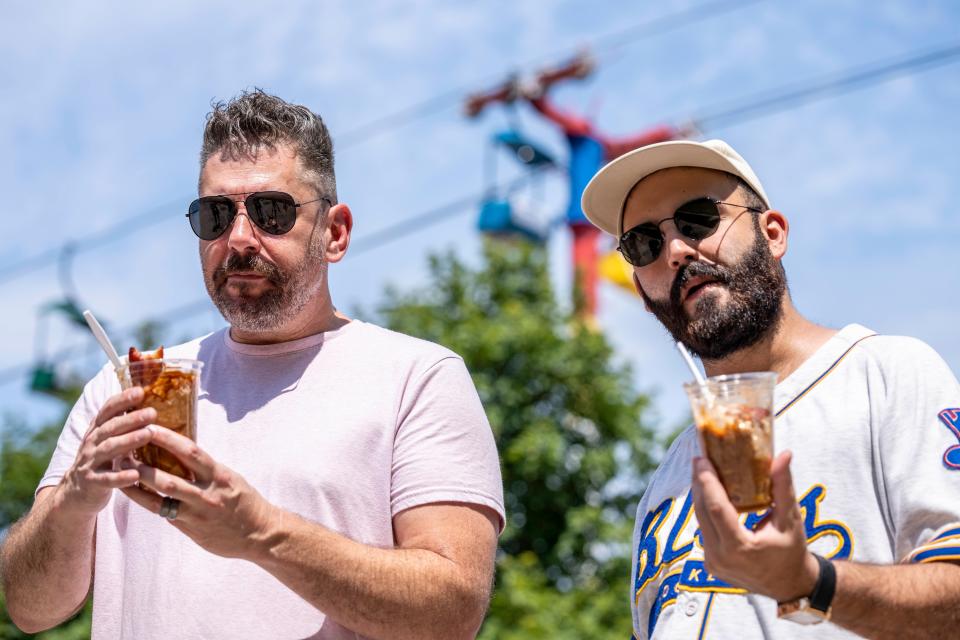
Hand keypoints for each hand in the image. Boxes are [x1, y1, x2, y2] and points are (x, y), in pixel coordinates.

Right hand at [56, 387, 155, 517]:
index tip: (141, 391)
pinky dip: (120, 477)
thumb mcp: (109, 440)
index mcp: (98, 430)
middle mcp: (92, 443)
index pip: (108, 410)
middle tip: (152, 412)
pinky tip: (135, 475)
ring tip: (149, 434)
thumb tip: (154, 404)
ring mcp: (89, 462)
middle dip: (131, 419)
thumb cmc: (102, 461)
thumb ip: (125, 425)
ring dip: (129, 441)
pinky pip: (106, 480)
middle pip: (111, 427)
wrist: (75, 493)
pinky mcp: (91, 483)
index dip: (122, 399)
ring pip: (109, 449)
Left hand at [121, 427, 276, 559]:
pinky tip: (134, 494)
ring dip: (138, 485)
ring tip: (121, 474)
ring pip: (161, 498)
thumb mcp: (229, 478)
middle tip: (123, 452)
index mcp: (219, 475)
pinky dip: (149, 503)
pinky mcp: (191, 530)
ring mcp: (197, 513)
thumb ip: (206, 470)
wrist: (260, 534)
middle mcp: (207, 494)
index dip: (168, 439)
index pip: (191, 452)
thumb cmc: (245, 501)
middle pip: (168, 477)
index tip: (149, 427)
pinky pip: (165, 514)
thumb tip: (181, 454)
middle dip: (143, 465)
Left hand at [691, 450, 819, 601]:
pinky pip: (704, 531)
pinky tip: (708, 493)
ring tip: (703, 472)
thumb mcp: (790, 519)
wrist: (790, 586)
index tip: (702, 460)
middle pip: (702, 512)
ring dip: (700, 496)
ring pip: (700, 521)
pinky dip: (706, 511)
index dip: (707, 482)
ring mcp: (713, 563)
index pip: (716, 509)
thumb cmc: (792, 550)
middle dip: (699, 483)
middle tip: (700, 459)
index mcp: (741, 548)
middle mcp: (721, 558)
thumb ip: (783, 486)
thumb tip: (784, 455)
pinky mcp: (710, 564)